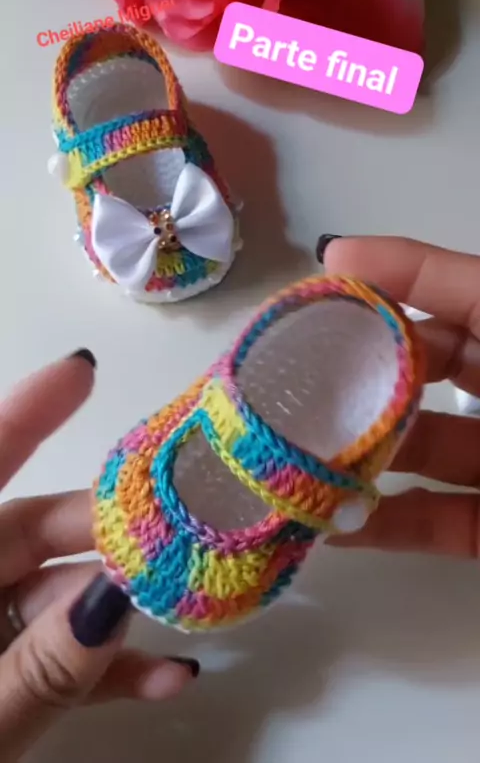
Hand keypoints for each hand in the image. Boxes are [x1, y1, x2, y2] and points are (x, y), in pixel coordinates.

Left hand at [0, 352, 197, 762]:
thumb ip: (37, 670)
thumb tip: (117, 593)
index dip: (25, 416)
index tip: (83, 370)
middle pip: (28, 534)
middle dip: (107, 533)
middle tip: (182, 528)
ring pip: (50, 602)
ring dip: (118, 613)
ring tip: (192, 611)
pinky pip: (48, 661)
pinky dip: (102, 674)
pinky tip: (165, 682)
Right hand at [321, 235, 479, 557]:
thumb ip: (455, 287)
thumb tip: (346, 252)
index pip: (453, 291)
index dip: (388, 279)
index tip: (315, 284)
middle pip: (427, 372)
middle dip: (362, 373)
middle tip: (292, 378)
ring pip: (426, 451)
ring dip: (362, 456)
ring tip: (292, 455)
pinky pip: (442, 523)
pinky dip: (389, 524)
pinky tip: (331, 523)